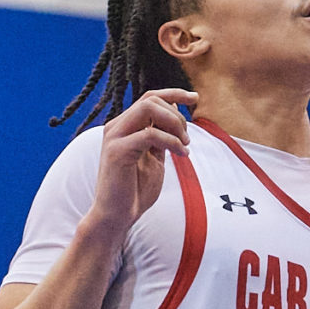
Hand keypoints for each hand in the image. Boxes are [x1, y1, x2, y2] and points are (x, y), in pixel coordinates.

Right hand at [89, 89, 197, 229]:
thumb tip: (174, 108)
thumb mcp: (154, 156)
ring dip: (174, 124)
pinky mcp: (116, 151)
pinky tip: (181, 154)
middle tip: (187, 138)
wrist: (118, 215)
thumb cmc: (135, 188)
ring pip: (148, 109)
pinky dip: (171, 141)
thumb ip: (162, 133)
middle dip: (177, 115)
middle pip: (151, 99)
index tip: (195, 98)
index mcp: (125, 126)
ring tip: (184, 145)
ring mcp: (113, 137)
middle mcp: (116, 127)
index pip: (149, 97)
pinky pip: (149, 133)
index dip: (174, 93)